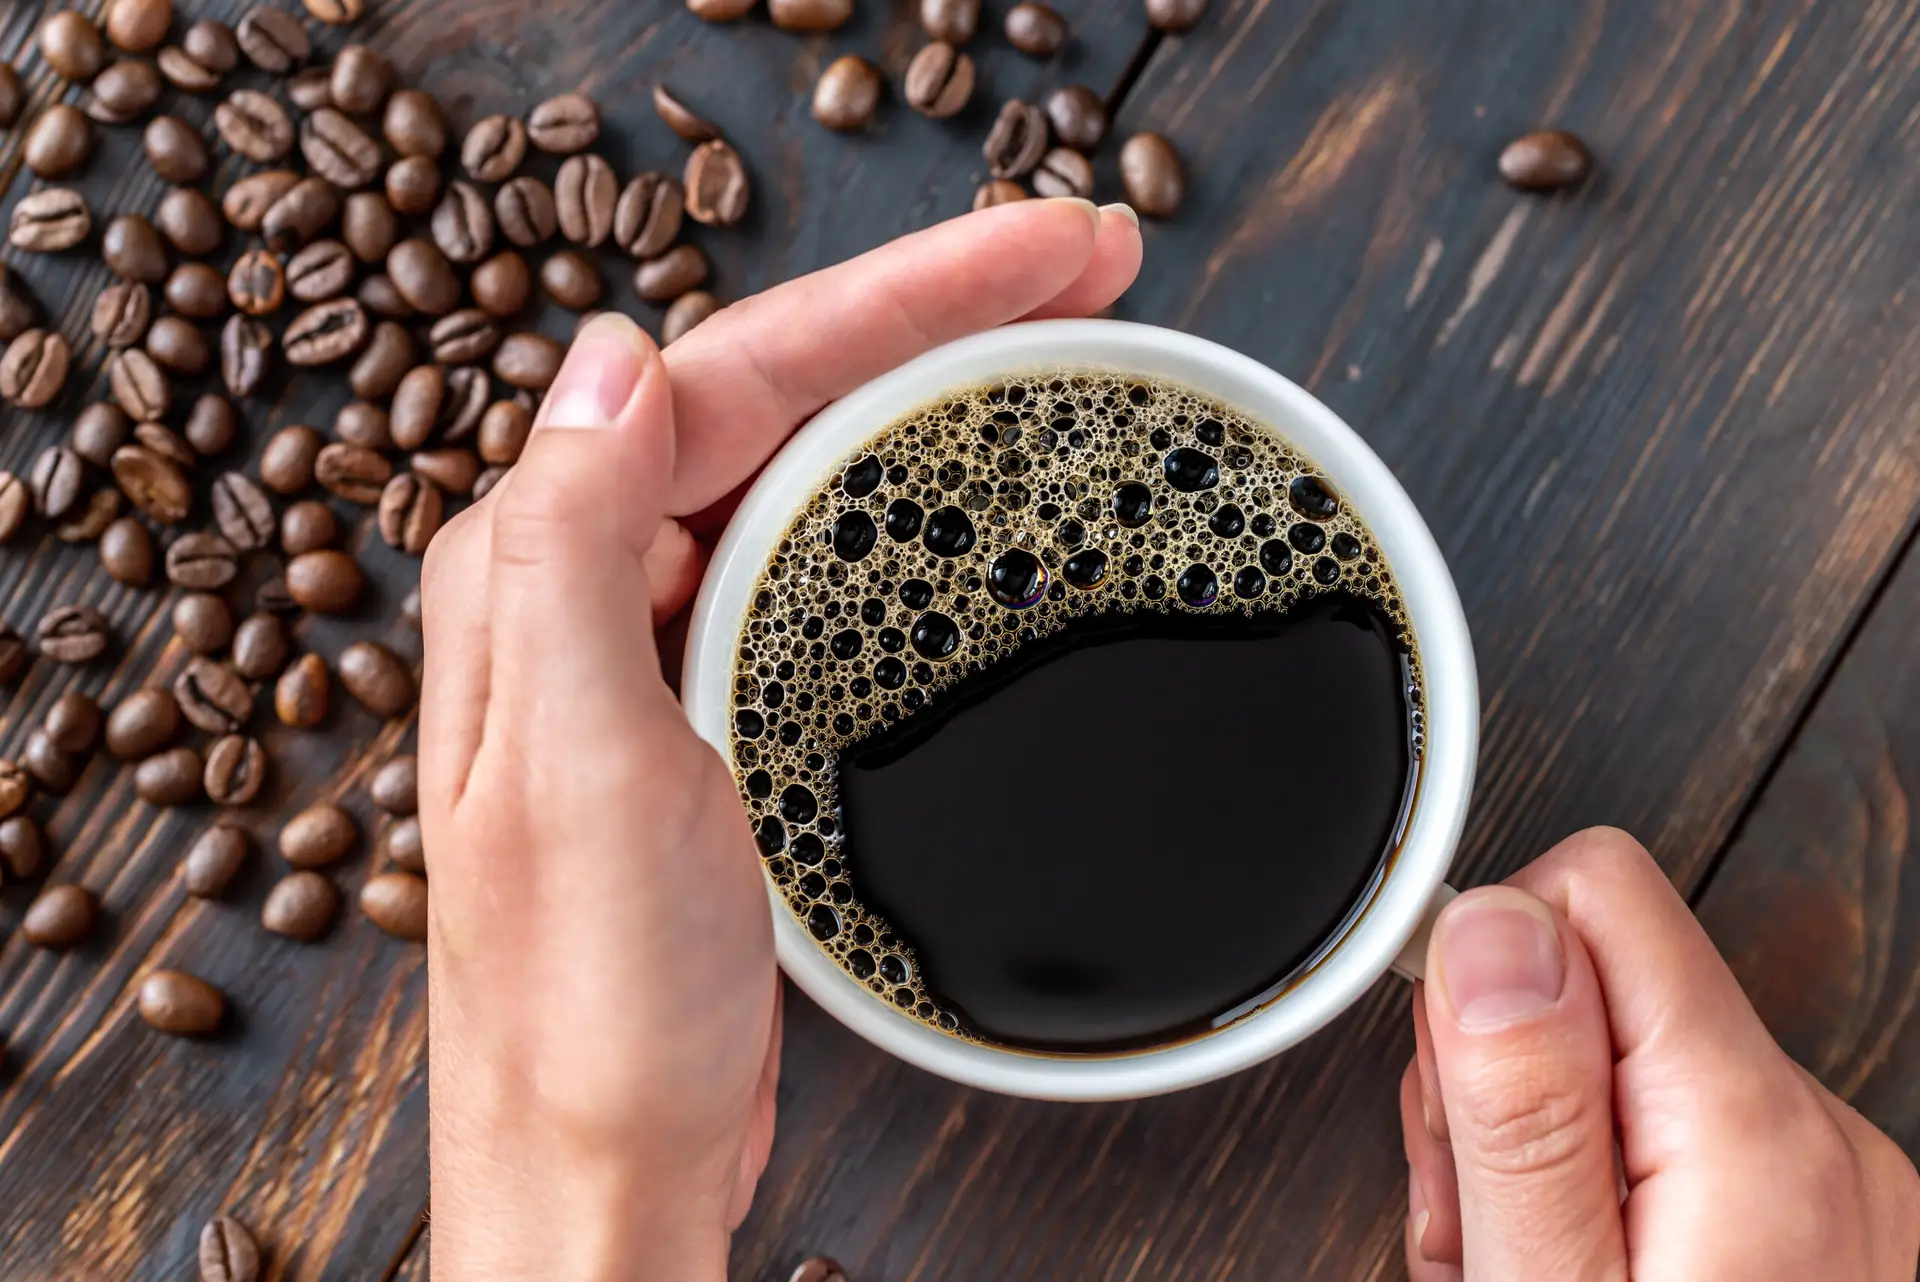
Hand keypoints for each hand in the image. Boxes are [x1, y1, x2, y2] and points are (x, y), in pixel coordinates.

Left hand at [420, 198, 1142, 1279]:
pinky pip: (807, 554)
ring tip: (1041, 330)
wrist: (606, 1170)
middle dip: (930, 310)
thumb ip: (569, 548)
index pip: (728, 370)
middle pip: (771, 393)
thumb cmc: (588, 1013)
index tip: (1042, 252)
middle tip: (1080, 262)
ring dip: (917, 383)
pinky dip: (896, 496)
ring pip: (796, 462)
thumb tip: (610, 357)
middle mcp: (584, 591)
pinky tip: (956, 482)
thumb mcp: (579, 769)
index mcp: (540, 571)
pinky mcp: (713, 710)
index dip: (895, 292)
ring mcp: (652, 647)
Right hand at [1400, 827, 1919, 1279]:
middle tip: (1477, 1219)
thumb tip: (1492, 925)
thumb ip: (1525, 1109)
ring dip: (1536, 1151)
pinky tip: (1576, 1271)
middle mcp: (1816, 1135)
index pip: (1595, 889)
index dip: (1482, 973)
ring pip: (1620, 1067)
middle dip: (1497, 1083)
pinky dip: (1596, 1198)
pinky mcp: (1818, 1225)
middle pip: (1594, 983)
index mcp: (1752, 1133)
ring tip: (1516, 1262)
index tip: (1457, 1094)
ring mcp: (1829, 1184)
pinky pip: (1669, 1143)